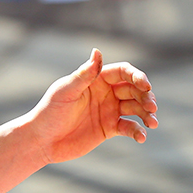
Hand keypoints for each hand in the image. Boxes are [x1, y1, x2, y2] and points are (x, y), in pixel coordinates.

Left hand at [28, 49, 157, 164]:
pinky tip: (142, 137)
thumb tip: (97, 51)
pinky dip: (138, 131)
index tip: (145, 86)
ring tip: (152, 123)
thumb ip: (83, 74)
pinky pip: (129, 127)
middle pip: (134, 90)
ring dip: (147, 114)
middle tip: (151, 107)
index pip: (124, 72)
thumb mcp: (65, 92)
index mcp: (96, 80)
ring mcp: (109, 110)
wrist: (40, 141)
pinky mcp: (109, 128)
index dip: (137, 76)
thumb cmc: (49, 113)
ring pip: (136, 108)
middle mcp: (106, 93)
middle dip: (146, 97)